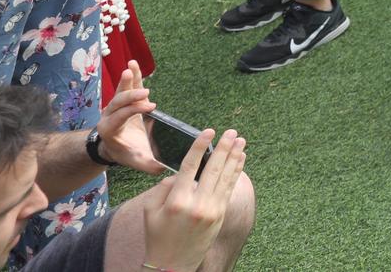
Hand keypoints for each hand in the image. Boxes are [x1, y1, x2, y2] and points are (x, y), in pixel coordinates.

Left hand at [96, 65, 163, 174]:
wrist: (114, 146)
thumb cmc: (126, 153)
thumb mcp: (135, 161)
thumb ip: (147, 165)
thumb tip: (162, 167)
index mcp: (109, 131)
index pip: (120, 117)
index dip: (133, 110)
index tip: (150, 106)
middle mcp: (108, 116)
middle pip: (117, 102)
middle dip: (131, 96)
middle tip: (146, 94)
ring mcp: (115, 106)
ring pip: (119, 91)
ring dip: (126, 81)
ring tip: (130, 68)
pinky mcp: (124, 99)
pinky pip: (127, 85)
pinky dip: (132, 75)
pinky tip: (133, 63)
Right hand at [141, 128, 247, 271]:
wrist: (171, 264)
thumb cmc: (157, 236)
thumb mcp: (149, 211)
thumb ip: (163, 188)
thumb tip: (180, 173)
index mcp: (176, 201)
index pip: (190, 166)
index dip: (200, 146)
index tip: (209, 132)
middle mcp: (196, 204)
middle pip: (213, 169)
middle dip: (224, 148)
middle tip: (231, 132)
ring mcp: (211, 210)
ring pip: (225, 177)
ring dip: (234, 157)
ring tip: (241, 141)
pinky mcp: (220, 215)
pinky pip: (230, 188)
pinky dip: (236, 172)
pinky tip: (240, 160)